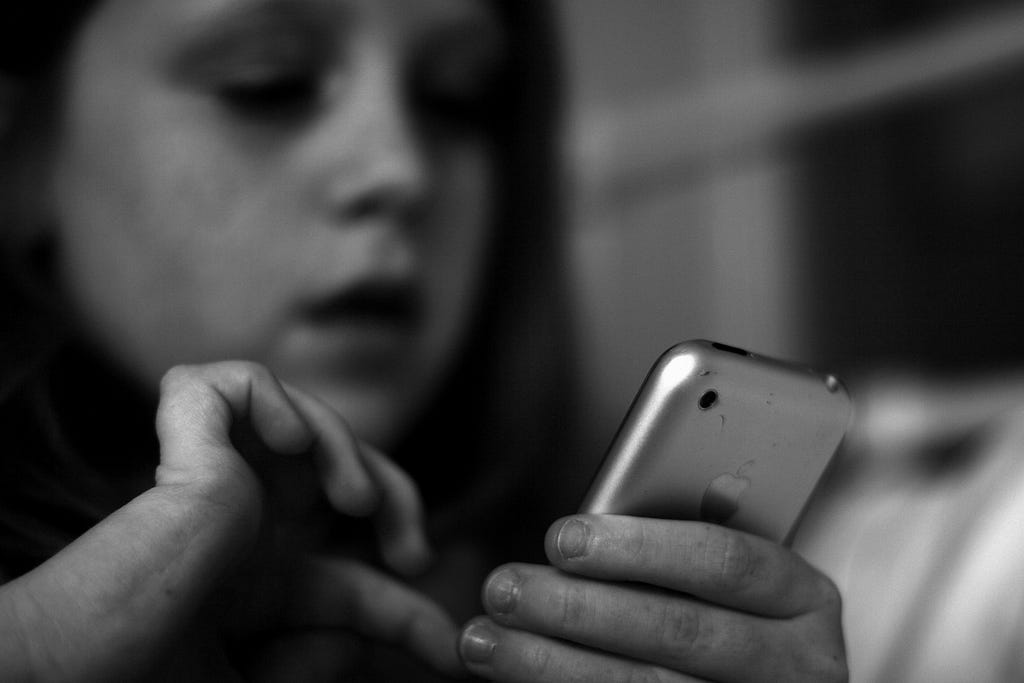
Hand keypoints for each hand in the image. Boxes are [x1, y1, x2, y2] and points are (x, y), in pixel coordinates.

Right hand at [0, 361, 461, 680]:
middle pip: (346, 471)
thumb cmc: (145, 676)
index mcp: (258, 578)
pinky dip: (274, 396)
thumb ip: (315, 658)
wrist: (71, 667)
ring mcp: (214, 473)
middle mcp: (244, 519)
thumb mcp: (251, 680)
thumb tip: (375, 641)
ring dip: (349, 449)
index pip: (351, 578)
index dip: (407, 612)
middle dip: (396, 497)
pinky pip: (240, 381)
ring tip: (355, 504)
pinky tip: (290, 442)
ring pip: (307, 419)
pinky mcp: (184, 437)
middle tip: (410, 554)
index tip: (446, 649)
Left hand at [459, 515, 845, 681]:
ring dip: (552, 666)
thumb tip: (576, 538)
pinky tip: (520, 680)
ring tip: (486, 641)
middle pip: (679, 631)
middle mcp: (793, 664)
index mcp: (799, 597)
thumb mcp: (723, 579)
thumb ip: (673, 549)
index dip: (641, 547)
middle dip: (578, 609)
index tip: (562, 538)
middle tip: (504, 588)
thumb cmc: (727, 615)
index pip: (725, 561)